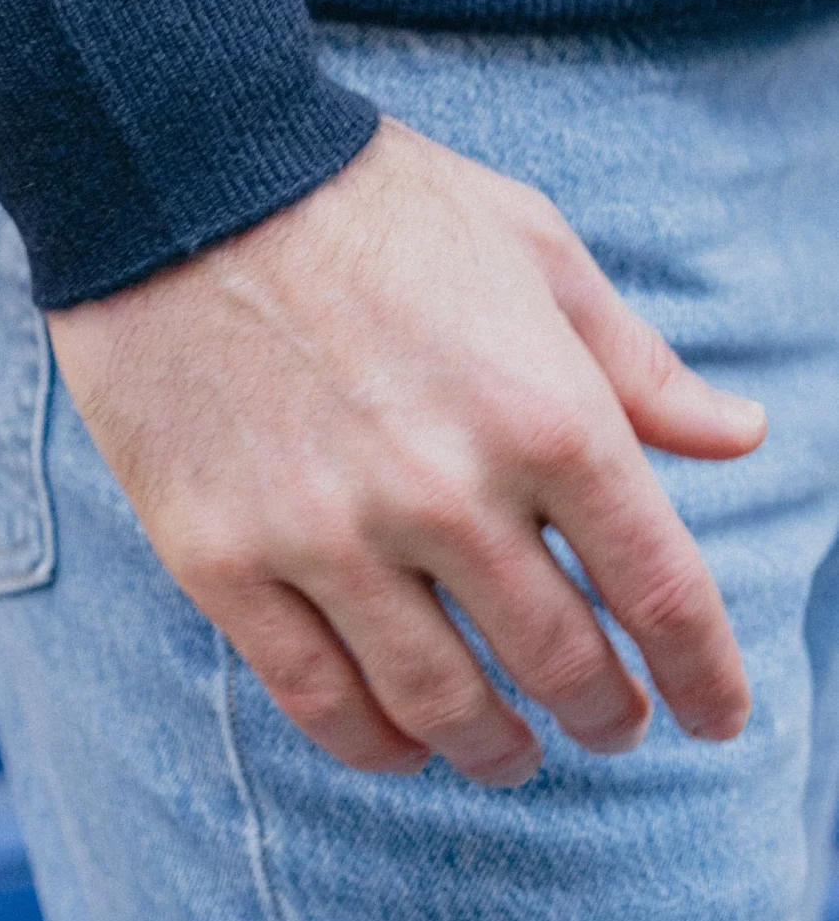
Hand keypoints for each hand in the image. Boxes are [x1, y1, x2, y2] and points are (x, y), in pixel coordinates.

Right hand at [46, 117, 761, 784]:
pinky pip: (316, 695)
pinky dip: (373, 743)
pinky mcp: (224, 558)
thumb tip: (738, 438)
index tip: (714, 715)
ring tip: (509, 753)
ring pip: (440, 703)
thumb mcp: (531, 246)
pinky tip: (400, 744)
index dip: (704, 675)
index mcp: (546, 412)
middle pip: (559, 664)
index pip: (660, 592)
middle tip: (609, 726)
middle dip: (604, 714)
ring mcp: (329, 535)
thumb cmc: (369, 197)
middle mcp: (448, 493)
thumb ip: (634, 361)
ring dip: (495, 748)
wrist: (181, 168)